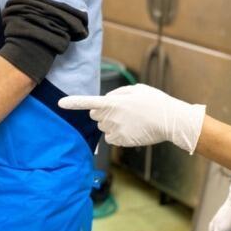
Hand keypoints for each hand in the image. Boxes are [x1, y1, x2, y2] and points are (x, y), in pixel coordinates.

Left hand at [59, 84, 205, 152]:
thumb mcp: (136, 89)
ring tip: (131, 119)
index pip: (89, 102)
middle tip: (121, 110)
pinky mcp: (121, 141)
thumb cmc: (155, 102)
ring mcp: (116, 130)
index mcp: (114, 102)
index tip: (60, 104)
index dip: (73, 103)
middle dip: (102, 112)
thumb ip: (117, 93)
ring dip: (111, 123)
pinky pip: (110, 138)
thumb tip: (106, 99)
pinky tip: (131, 129)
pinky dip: (117, 134)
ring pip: (104, 127)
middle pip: (95, 115)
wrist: (170, 121)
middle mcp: (112, 117)